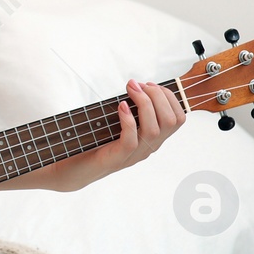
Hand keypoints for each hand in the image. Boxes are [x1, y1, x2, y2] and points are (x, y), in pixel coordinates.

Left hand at [60, 79, 185, 189]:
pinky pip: (131, 139)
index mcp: (153, 138)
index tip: (149, 85)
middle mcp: (148, 147)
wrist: (75, 168)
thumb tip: (135, 85)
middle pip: (170, 121)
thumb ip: (131, 109)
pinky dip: (128, 120)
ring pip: (153, 129)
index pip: (178, 118)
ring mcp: (134, 154)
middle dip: (158, 96)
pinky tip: (120, 106)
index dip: (169, 97)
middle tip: (137, 85)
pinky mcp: (118, 158)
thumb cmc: (96, 141)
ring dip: (144, 103)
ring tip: (130, 89)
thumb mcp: (120, 123)